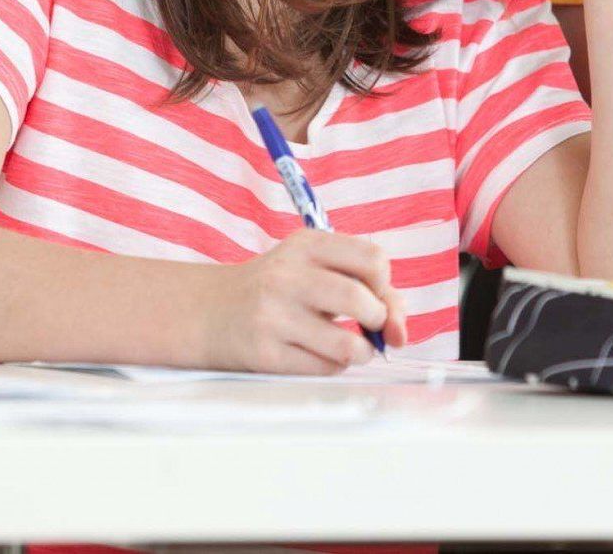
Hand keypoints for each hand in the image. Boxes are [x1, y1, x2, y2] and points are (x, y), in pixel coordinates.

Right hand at [201, 229, 408, 373]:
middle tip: (367, 324)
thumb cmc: (280, 290)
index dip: (384, 282)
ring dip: (362, 352)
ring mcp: (273, 315)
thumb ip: (368, 289)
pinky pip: (324, 368)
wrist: (212, 311)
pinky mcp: (265, 353)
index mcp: (306, 244)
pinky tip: (320, 354)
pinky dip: (335, 365)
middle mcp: (287, 275)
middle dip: (378, 319)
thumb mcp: (315, 269)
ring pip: (347, 345)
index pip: (373, 259)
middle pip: (361, 301)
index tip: (373, 291)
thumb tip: (400, 333)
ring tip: (352, 347)